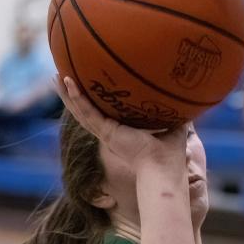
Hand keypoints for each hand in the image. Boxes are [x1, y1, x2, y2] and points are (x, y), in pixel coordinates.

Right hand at [55, 76, 185, 169]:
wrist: (164, 167)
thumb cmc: (171, 152)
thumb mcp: (173, 124)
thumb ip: (174, 111)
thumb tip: (186, 95)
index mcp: (123, 132)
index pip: (104, 113)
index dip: (94, 100)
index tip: (87, 85)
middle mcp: (111, 132)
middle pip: (85, 110)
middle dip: (73, 94)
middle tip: (62, 76)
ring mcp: (106, 133)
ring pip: (80, 111)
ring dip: (68, 94)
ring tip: (56, 76)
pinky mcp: (106, 132)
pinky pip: (87, 112)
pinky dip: (77, 98)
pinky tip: (69, 83)